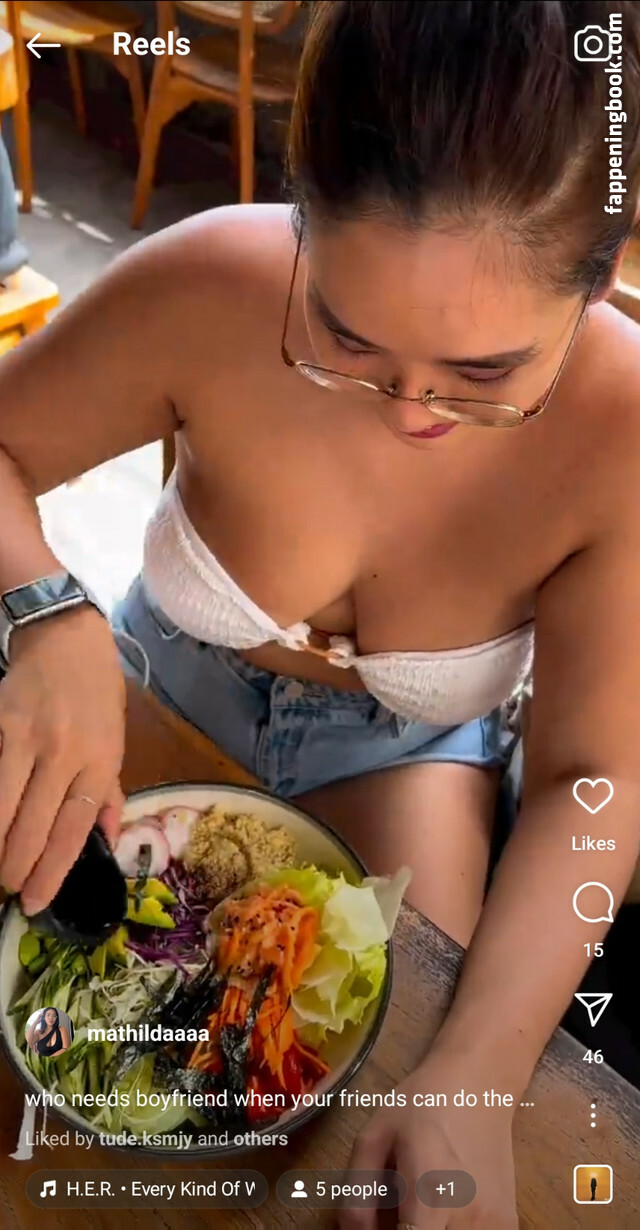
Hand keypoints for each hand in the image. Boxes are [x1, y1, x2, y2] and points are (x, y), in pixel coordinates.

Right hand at [0, 606, 125, 913]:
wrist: (66, 636)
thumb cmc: (95, 690)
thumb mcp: (116, 738)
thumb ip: (108, 791)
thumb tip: (107, 841)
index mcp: (101, 761)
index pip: (74, 829)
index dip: (52, 871)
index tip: (35, 901)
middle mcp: (67, 754)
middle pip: (36, 827)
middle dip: (17, 869)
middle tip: (8, 892)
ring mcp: (31, 739)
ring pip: (6, 809)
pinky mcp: (3, 726)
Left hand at [340, 1055, 517, 1227]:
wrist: (480, 1083)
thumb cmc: (421, 1103)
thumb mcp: (375, 1136)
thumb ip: (358, 1193)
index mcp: (429, 1195)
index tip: (384, 1220)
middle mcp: (468, 1219)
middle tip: (400, 1210)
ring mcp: (495, 1226)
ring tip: (423, 1207)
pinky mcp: (509, 1225)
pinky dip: (455, 1229)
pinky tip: (448, 1207)